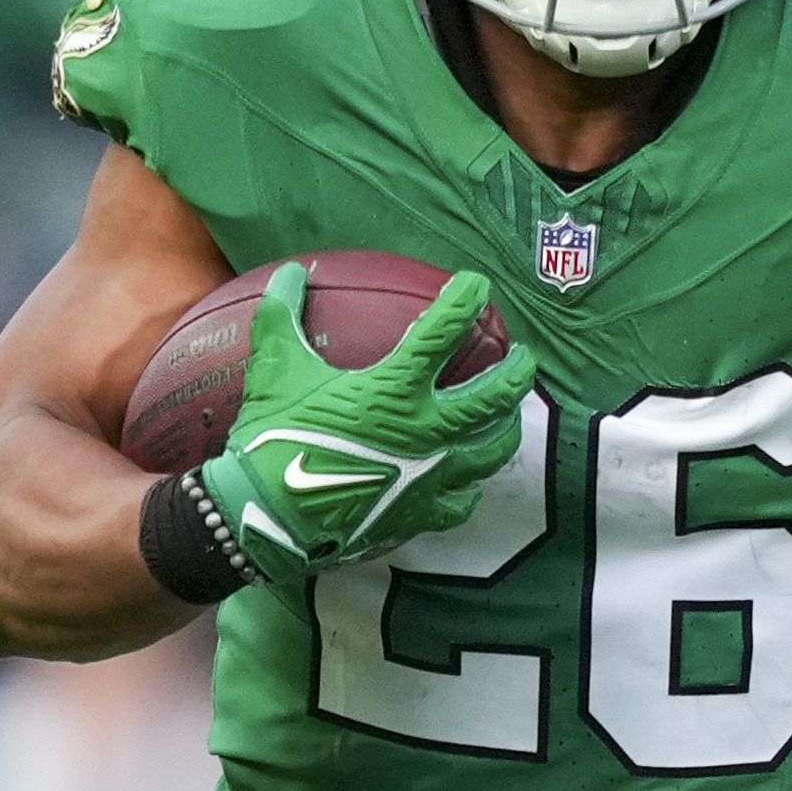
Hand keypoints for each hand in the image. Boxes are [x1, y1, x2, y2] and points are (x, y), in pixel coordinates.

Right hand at [194, 268, 536, 580]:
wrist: (269, 517)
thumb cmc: (274, 439)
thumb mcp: (275, 371)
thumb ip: (283, 317)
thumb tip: (288, 273)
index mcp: (394, 389)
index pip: (444, 332)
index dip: (466, 301)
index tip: (477, 285)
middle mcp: (425, 430)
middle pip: (493, 397)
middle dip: (517, 371)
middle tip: (523, 356)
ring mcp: (429, 475)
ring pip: (491, 450)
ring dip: (506, 428)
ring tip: (509, 416)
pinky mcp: (420, 513)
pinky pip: (462, 502)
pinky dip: (471, 489)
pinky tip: (470, 484)